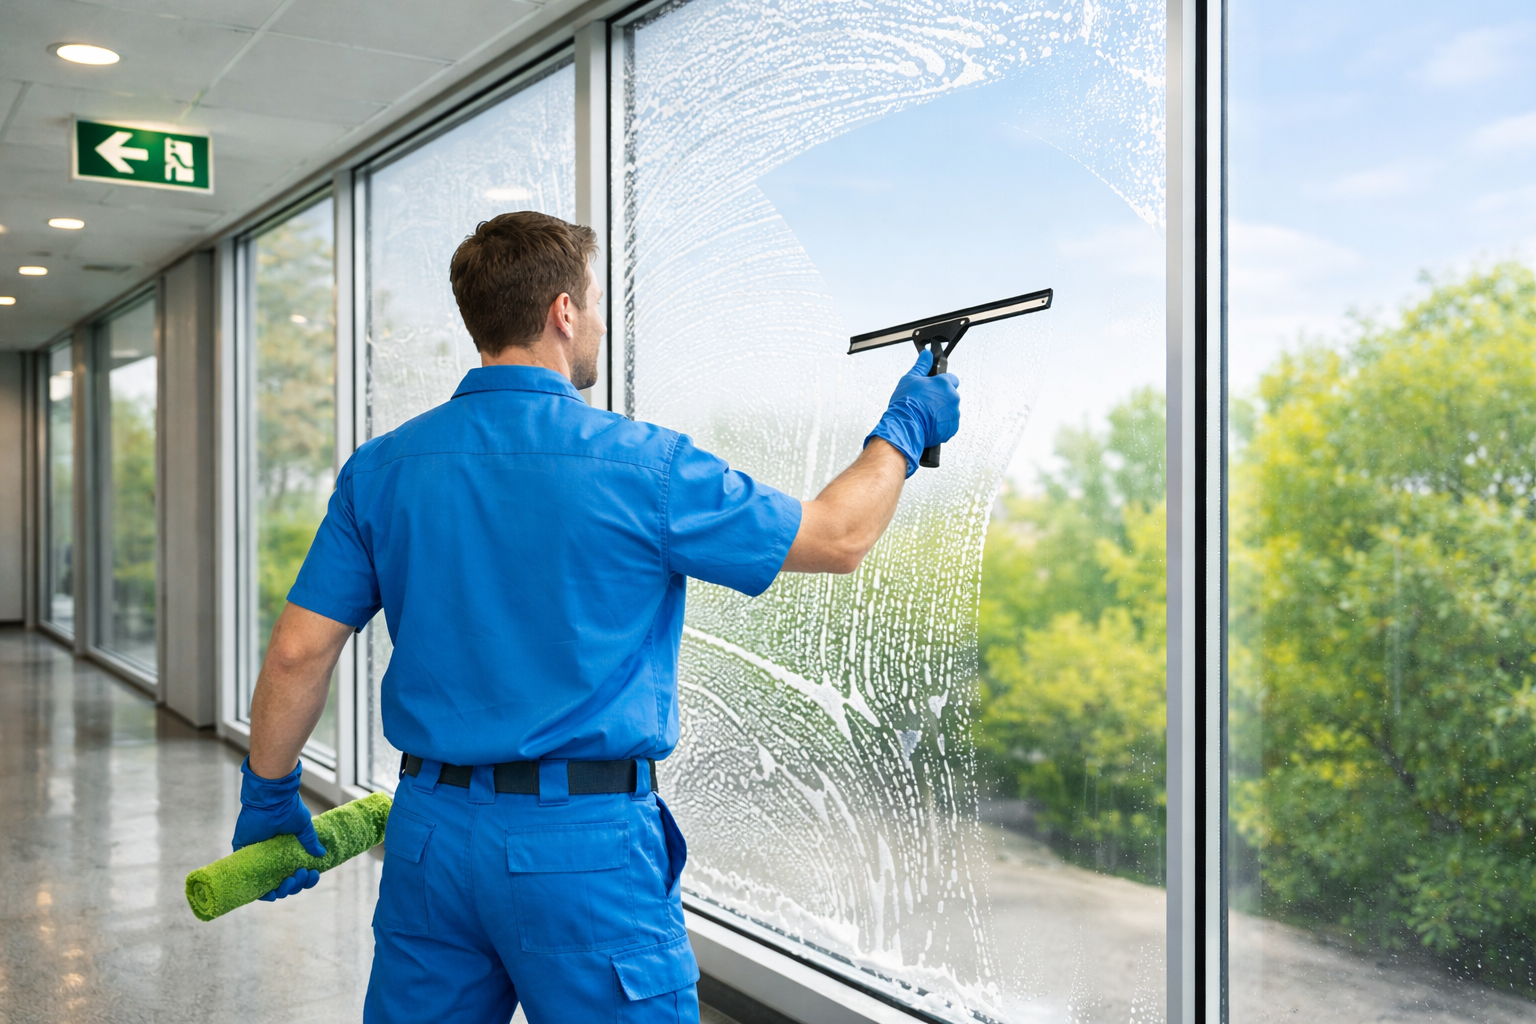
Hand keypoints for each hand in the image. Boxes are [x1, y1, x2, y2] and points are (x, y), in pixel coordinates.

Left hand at [233, 757, 326, 900]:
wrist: (271, 799)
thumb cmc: (287, 809)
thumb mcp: (303, 826)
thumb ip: (309, 840)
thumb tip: (321, 854)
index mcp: (284, 851)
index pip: (294, 874)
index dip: (303, 880)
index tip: (312, 874)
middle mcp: (270, 857)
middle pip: (282, 883)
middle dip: (294, 886)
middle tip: (301, 874)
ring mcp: (257, 858)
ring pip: (267, 886)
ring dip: (281, 890)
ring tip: (290, 881)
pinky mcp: (243, 854)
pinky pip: (248, 879)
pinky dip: (259, 890)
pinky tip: (271, 893)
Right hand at [864, 349, 960, 475]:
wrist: (905, 427)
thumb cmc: (906, 404)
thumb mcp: (910, 379)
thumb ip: (922, 365)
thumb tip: (927, 354)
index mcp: (944, 383)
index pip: (951, 379)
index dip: (941, 383)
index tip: (933, 388)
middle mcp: (952, 397)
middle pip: (950, 395)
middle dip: (940, 398)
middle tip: (926, 403)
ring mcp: (954, 414)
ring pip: (950, 410)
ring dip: (941, 412)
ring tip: (925, 415)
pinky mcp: (952, 428)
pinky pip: (949, 424)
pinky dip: (941, 424)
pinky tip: (928, 423)